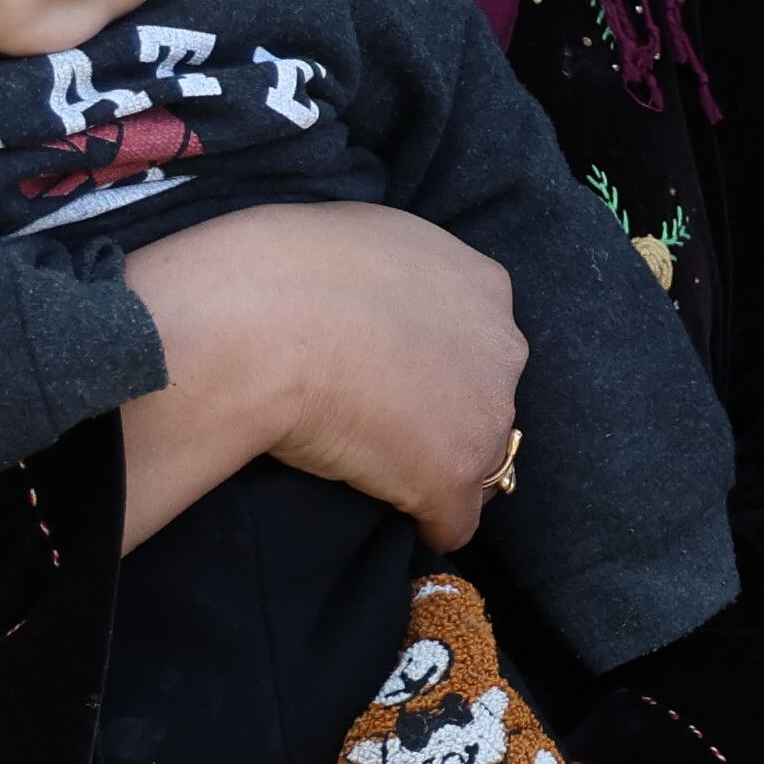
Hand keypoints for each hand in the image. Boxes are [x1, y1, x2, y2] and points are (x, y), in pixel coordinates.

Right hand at [117, 202, 530, 550]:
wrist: (262, 322)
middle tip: (381, 420)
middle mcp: (501, 347)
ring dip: (436, 467)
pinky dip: (426, 525)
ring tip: (376, 469)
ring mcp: (484, 414)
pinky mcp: (454, 476)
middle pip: (488, 397)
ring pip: (481, 460)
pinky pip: (454, 521)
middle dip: (446, 412)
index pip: (479, 340)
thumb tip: (372, 298)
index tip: (396, 375)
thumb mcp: (364, 239)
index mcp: (482, 285)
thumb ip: (394, 273)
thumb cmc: (285, 268)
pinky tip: (393, 519)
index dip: (437, 365)